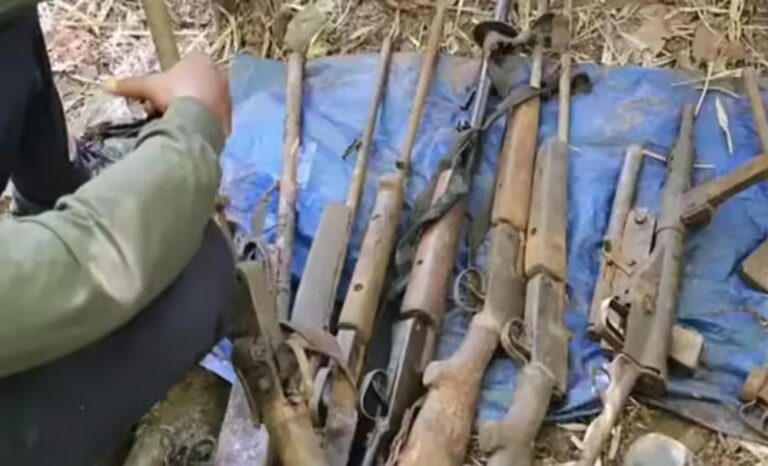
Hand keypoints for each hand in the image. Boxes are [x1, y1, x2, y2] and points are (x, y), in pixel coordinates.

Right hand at [105, 51, 231, 134]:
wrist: (198, 121)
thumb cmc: (173, 95)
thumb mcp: (148, 88)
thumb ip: (129, 85)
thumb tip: (105, 85)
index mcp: (201, 60)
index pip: (183, 67)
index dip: (169, 82)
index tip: (160, 96)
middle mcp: (218, 74)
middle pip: (194, 85)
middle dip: (180, 97)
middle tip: (167, 110)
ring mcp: (227, 94)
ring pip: (204, 102)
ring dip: (190, 111)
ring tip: (178, 122)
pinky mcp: (231, 114)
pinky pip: (213, 118)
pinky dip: (202, 124)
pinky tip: (192, 131)